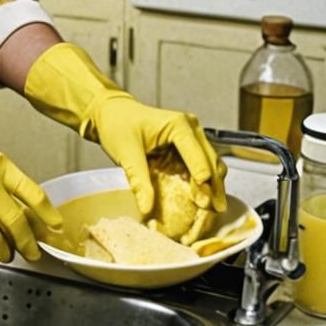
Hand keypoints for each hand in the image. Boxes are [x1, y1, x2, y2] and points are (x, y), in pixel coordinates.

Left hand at [88, 95, 226, 214]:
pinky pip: (203, 167)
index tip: (204, 203)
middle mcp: (191, 128)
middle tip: (211, 211)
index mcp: (178, 125)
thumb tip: (147, 209)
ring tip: (211, 212)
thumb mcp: (126, 152)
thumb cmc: (118, 126)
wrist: (112, 113)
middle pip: (211, 162)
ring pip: (212, 166)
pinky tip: (203, 202)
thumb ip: (138, 179)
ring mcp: (193, 136)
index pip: (197, 155)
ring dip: (213, 188)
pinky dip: (205, 184)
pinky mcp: (189, 147)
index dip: (203, 179)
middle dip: (213, 187)